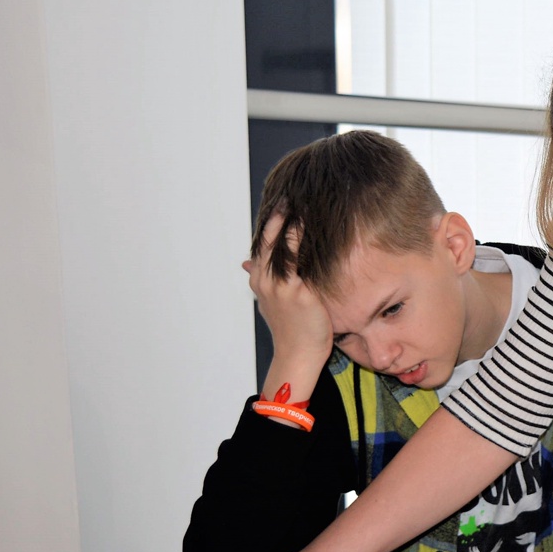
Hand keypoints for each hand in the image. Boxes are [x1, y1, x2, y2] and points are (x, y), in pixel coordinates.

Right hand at [246, 214, 332, 393]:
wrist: (298, 354)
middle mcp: (265, 281)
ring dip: (287, 224)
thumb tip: (246, 264)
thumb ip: (264, 280)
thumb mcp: (273, 301)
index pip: (261, 246)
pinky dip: (298, 241)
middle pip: (266, 241)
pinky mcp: (295, 292)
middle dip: (276, 218)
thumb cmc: (292, 329)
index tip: (280, 206)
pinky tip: (306, 226)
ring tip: (298, 204)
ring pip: (278, 247)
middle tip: (288, 197)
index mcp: (260, 281)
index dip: (269, 226)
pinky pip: (295, 259)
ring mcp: (279, 286)